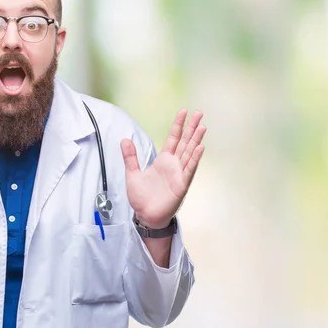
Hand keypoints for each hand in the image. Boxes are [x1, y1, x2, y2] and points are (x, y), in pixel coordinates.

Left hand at [121, 109, 205, 228]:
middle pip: (185, 142)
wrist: (146, 216)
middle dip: (192, 127)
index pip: (173, 138)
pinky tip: (200, 148)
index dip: (178, 125)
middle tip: (200, 113)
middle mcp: (174, 165)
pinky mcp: (181, 185)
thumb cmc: (142, 197)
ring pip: (190, 153)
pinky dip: (195, 159)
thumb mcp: (132, 174)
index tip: (184, 111)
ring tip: (202, 126)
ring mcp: (179, 174)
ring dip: (196, 140)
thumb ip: (130, 157)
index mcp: (163, 160)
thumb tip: (124, 140)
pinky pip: (189, 170)